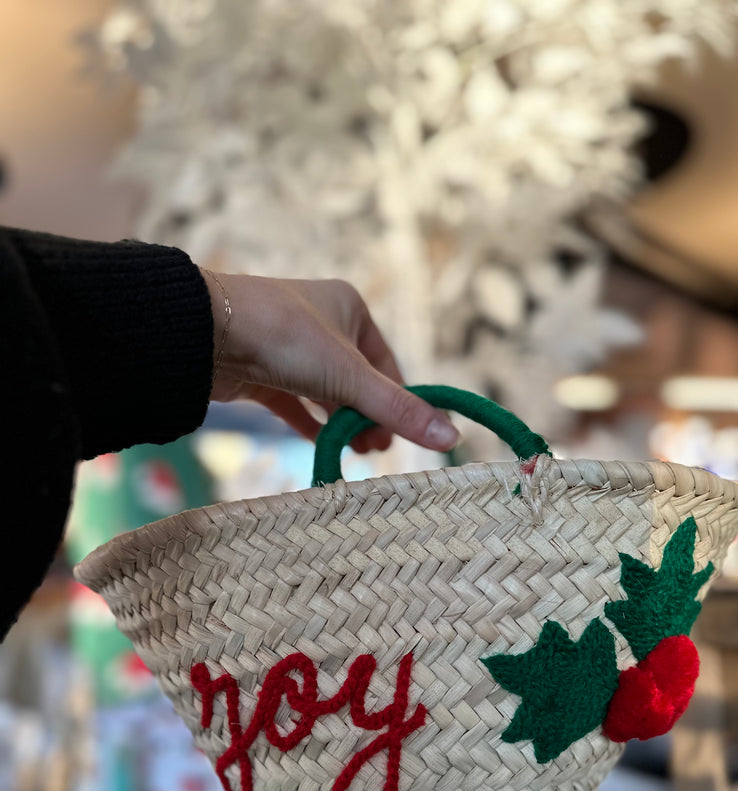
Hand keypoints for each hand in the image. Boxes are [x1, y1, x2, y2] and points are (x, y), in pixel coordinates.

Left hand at [202, 272, 458, 453]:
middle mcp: (321, 322)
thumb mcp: (349, 376)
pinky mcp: (261, 370)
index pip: (387, 363)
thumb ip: (397, 410)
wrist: (202, 333)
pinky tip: (324, 447)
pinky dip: (310, 423)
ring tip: (355, 453)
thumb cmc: (283, 338)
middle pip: (357, 380)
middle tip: (376, 453)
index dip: (397, 403)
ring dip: (342, 423)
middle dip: (368, 417)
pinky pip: (294, 402)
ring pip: (326, 392)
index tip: (401, 439)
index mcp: (349, 307)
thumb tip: (452, 438)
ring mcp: (288, 347)